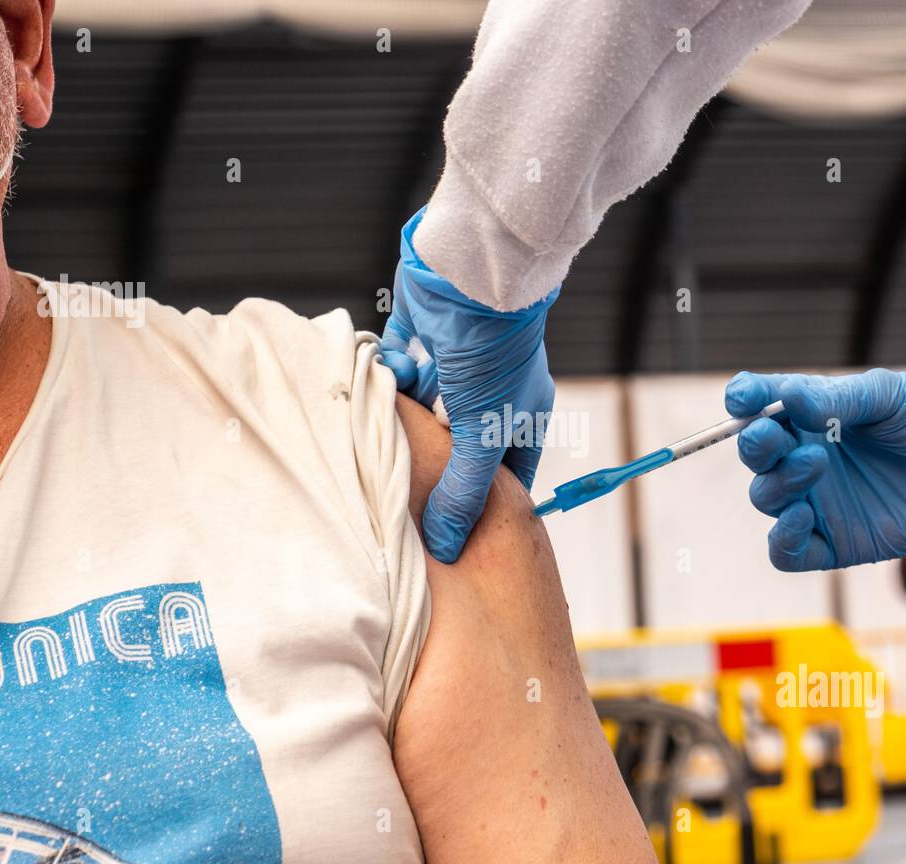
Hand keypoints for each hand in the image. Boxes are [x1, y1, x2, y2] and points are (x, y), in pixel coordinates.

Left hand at [381, 208, 560, 563]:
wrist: (470, 276)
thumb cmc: (493, 356)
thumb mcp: (483, 436)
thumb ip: (463, 492)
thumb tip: (445, 546)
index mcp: (522, 410)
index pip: (508, 469)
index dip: (487, 500)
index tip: (459, 530)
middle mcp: (490, 388)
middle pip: (459, 443)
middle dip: (436, 464)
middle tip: (407, 497)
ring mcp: (455, 361)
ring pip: (423, 407)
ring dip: (407, 419)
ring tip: (388, 440)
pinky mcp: (420, 335)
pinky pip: (397, 367)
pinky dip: (388, 377)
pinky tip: (383, 384)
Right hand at [724, 369, 905, 570]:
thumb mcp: (888, 395)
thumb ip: (835, 399)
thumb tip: (785, 398)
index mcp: (812, 415)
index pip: (761, 405)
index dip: (744, 401)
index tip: (743, 399)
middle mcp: (807, 457)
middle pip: (756, 455)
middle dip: (757, 445)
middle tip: (780, 438)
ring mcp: (819, 500)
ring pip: (766, 498)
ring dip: (777, 483)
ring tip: (816, 466)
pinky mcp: (836, 542)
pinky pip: (788, 552)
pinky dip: (782, 539)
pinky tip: (802, 519)